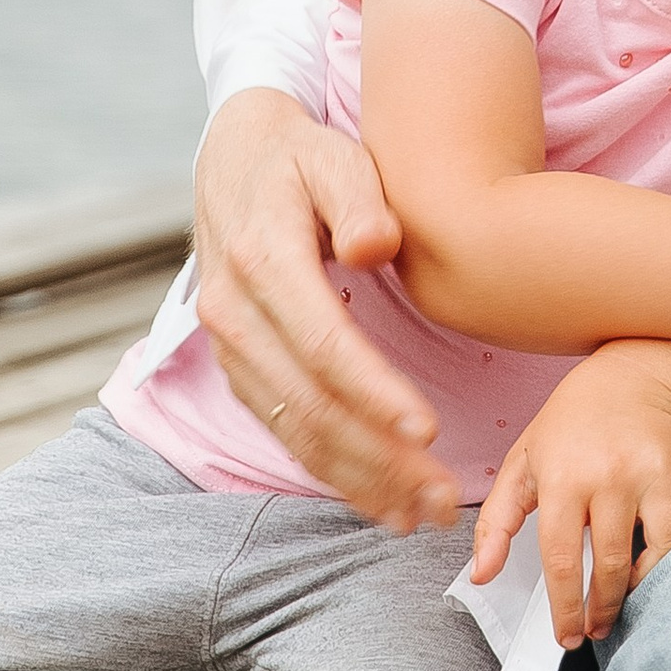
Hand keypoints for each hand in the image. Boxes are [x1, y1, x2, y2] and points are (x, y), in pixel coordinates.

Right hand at [191, 89, 459, 531]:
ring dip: (359, 479)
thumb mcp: (334, 156)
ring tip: (422, 513)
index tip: (426, 431)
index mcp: (262, 258)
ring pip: (296, 431)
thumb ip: (358, 196)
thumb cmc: (301, 157)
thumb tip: (373, 246)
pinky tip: (381, 498)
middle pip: (309, 404)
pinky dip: (333, 471)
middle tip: (440, 497)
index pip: (321, 343)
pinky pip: (285, 431)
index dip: (372, 392)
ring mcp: (230, 347)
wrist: (234, 160)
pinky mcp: (239, 368)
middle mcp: (234, 312)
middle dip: (377, 458)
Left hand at [472, 351, 670, 647]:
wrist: (625, 378)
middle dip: (601, 609)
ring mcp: (647, 474)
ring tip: (623, 606)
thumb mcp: (521, 464)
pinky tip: (656, 573)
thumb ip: (496, 522)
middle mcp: (607, 476)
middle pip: (608, 563)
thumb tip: (481, 575)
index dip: (565, 606)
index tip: (567, 635)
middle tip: (594, 631)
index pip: (561, 558)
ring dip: (638, 590)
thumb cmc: (566, 426)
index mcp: (561, 478)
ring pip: (652, 553)